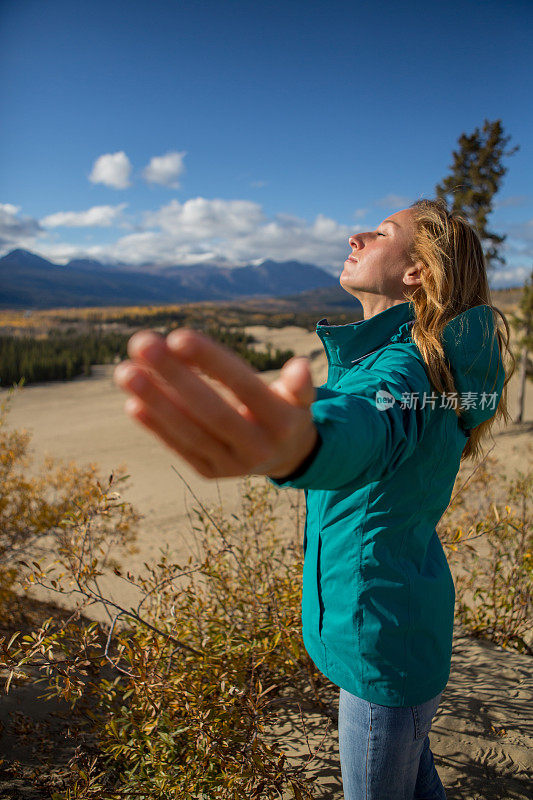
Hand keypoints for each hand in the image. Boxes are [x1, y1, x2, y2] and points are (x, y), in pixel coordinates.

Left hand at [113, 328, 317, 479]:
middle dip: (174, 377)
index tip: (177, 336)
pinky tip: (131, 403)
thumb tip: (299, 367)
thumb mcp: (300, 398)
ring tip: (125, 372)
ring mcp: (232, 465)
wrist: (285, 457)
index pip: (244, 387)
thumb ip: (299, 384)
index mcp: (283, 422)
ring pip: (190, 432)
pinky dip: (156, 427)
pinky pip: (180, 448)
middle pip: (211, 411)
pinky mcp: (210, 473)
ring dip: (155, 401)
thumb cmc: (284, 410)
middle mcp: (258, 447)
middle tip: (141, 343)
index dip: (212, 362)